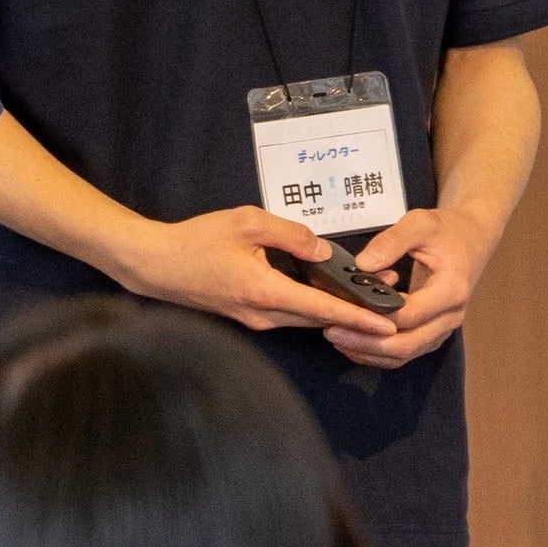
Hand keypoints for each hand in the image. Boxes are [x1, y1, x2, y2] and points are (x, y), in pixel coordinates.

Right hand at [114, 206, 397, 338]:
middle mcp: (264, 314)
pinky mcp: (249, 316)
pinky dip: (315, 306)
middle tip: (392, 296)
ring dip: (338, 309)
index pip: (323, 309)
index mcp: (265, 292)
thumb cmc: (198, 240)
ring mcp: (255, 319)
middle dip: (358, 311)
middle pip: (321, 318)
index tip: (390, 323)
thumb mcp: (248, 223)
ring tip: (371, 291)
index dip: (359, 316)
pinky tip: (332, 291)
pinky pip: (291, 314)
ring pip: (307, 318)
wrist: (155, 264)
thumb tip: (324, 250)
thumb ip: (292, 235)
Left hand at [333, 204, 499, 367]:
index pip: (410, 315)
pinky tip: (353, 343)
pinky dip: (378, 353)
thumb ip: (391, 241)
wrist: (472, 238)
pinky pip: (406, 352)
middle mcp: (451, 315)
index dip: (376, 317)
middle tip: (331, 332)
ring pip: (405, 354)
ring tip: (337, 338)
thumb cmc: (446, 230)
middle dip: (366, 343)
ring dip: (370, 352)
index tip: (343, 311)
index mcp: (451, 290)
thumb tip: (362, 265)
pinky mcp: (434, 332)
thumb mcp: (420, 223)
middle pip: (407, 344)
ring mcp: (444, 327)